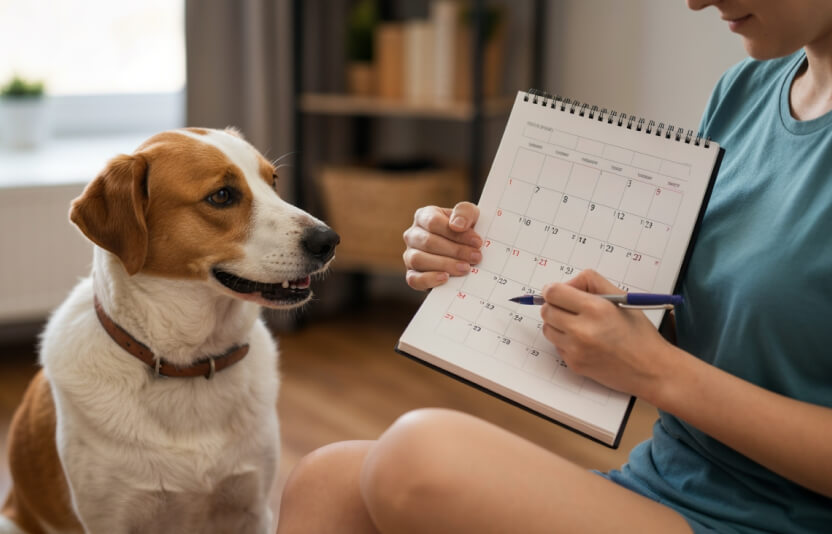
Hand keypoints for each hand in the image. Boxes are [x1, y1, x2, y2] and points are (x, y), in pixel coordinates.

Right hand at [402, 202, 482, 289]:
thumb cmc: (464, 230)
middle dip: (455, 251)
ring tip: (465, 268)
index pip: (434, 222)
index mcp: (423, 216)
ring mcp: (409, 256)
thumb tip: (457, 225)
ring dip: (445, 265)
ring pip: (419, 260)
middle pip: (428, 242)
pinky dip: (429, 279)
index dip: (456, 233)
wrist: (464, 252)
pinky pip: (413, 279)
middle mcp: (413, 235)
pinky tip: (445, 278)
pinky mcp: (411, 275)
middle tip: (476, 257)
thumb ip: (465, 212)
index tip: (477, 242)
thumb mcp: (469, 215)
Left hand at [539, 269, 673, 397]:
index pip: (553, 293)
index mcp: (596, 309)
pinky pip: (557, 345)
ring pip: (548, 328)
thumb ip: (591, 282)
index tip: (558, 292)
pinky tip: (585, 342)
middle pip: (546, 310)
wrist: (650, 369)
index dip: (553, 290)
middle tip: (571, 308)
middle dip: (555, 306)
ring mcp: (576, 350)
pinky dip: (565, 341)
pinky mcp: (574, 364)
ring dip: (558, 324)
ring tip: (579, 325)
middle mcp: (582, 330)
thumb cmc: (638, 332)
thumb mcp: (621, 298)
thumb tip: (566, 284)